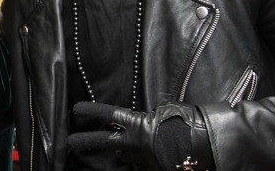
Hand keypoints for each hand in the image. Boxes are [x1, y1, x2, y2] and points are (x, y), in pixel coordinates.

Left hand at [67, 101, 213, 169]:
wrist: (205, 146)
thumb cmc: (188, 124)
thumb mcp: (167, 112)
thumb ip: (150, 117)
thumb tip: (148, 120)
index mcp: (138, 124)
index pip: (110, 114)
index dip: (92, 111)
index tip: (77, 110)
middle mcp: (135, 144)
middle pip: (105, 141)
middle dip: (86, 141)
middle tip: (69, 143)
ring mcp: (142, 159)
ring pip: (126, 157)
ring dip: (125, 153)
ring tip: (124, 150)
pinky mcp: (151, 169)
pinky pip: (143, 165)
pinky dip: (146, 161)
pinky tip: (154, 157)